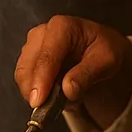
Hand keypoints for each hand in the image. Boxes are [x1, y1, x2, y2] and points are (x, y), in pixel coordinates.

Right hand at [13, 15, 131, 128]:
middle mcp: (41, 32)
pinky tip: (57, 94)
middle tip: (64, 105)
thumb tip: (68, 89)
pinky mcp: (27, 59)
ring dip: (41, 94)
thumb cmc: (104, 51)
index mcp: (62, 27)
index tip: (40, 101)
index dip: (42, 80)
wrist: (99, 50)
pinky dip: (39, 93)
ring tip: (66, 98)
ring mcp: (31, 46)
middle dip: (42, 91)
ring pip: (23, 77)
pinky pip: (25, 82)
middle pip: (30, 68)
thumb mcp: (108, 60)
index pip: (47, 57)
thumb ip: (88, 74)